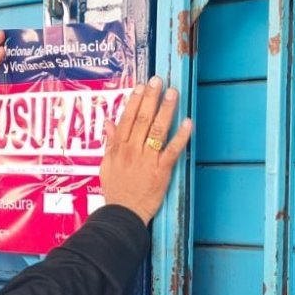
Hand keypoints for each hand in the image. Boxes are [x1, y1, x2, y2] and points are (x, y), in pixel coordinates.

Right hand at [99, 76, 191, 224]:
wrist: (123, 213)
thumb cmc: (116, 190)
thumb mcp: (106, 164)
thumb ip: (110, 142)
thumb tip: (109, 122)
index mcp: (119, 148)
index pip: (127, 118)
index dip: (135, 100)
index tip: (141, 86)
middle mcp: (132, 150)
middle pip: (142, 119)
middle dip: (151, 98)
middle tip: (158, 81)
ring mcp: (147, 160)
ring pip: (156, 130)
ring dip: (166, 110)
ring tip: (173, 93)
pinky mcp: (161, 171)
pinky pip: (172, 150)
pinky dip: (180, 136)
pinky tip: (187, 123)